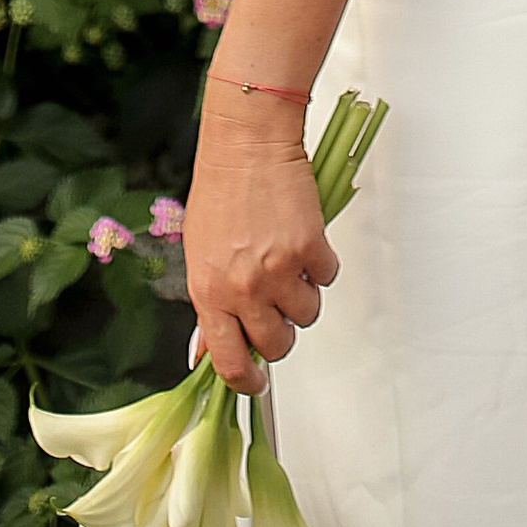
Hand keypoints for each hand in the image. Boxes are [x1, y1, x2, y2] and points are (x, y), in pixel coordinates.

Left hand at [185, 98, 339, 397]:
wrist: (245, 143)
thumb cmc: (219, 191)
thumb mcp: (199, 255)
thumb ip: (208, 305)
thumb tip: (206, 350)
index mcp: (209, 292)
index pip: (228, 361)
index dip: (246, 381)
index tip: (256, 382)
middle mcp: (243, 288)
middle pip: (277, 345)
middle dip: (281, 331)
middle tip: (277, 305)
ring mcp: (278, 269)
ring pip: (307, 314)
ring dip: (303, 294)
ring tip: (289, 262)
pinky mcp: (310, 247)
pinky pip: (327, 277)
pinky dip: (321, 263)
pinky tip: (303, 239)